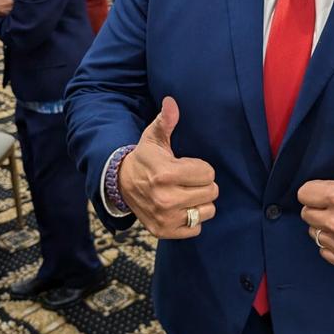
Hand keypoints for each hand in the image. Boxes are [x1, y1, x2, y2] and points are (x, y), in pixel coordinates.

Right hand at [118, 96, 218, 236]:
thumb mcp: (153, 137)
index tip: (188, 166)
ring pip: (207, 211)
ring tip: (186, 194)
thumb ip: (166, 120)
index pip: (208, 174)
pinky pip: (195, 229)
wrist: (121, 184)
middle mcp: (165, 198)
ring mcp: (165, 218)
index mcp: (166, 174)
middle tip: (189, 181)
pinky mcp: (163, 232)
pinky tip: (181, 208)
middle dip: (203, 184)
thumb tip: (171, 101)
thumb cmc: (145, 159)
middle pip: (211, 193)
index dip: (202, 168)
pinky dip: (192, 220)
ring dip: (200, 203)